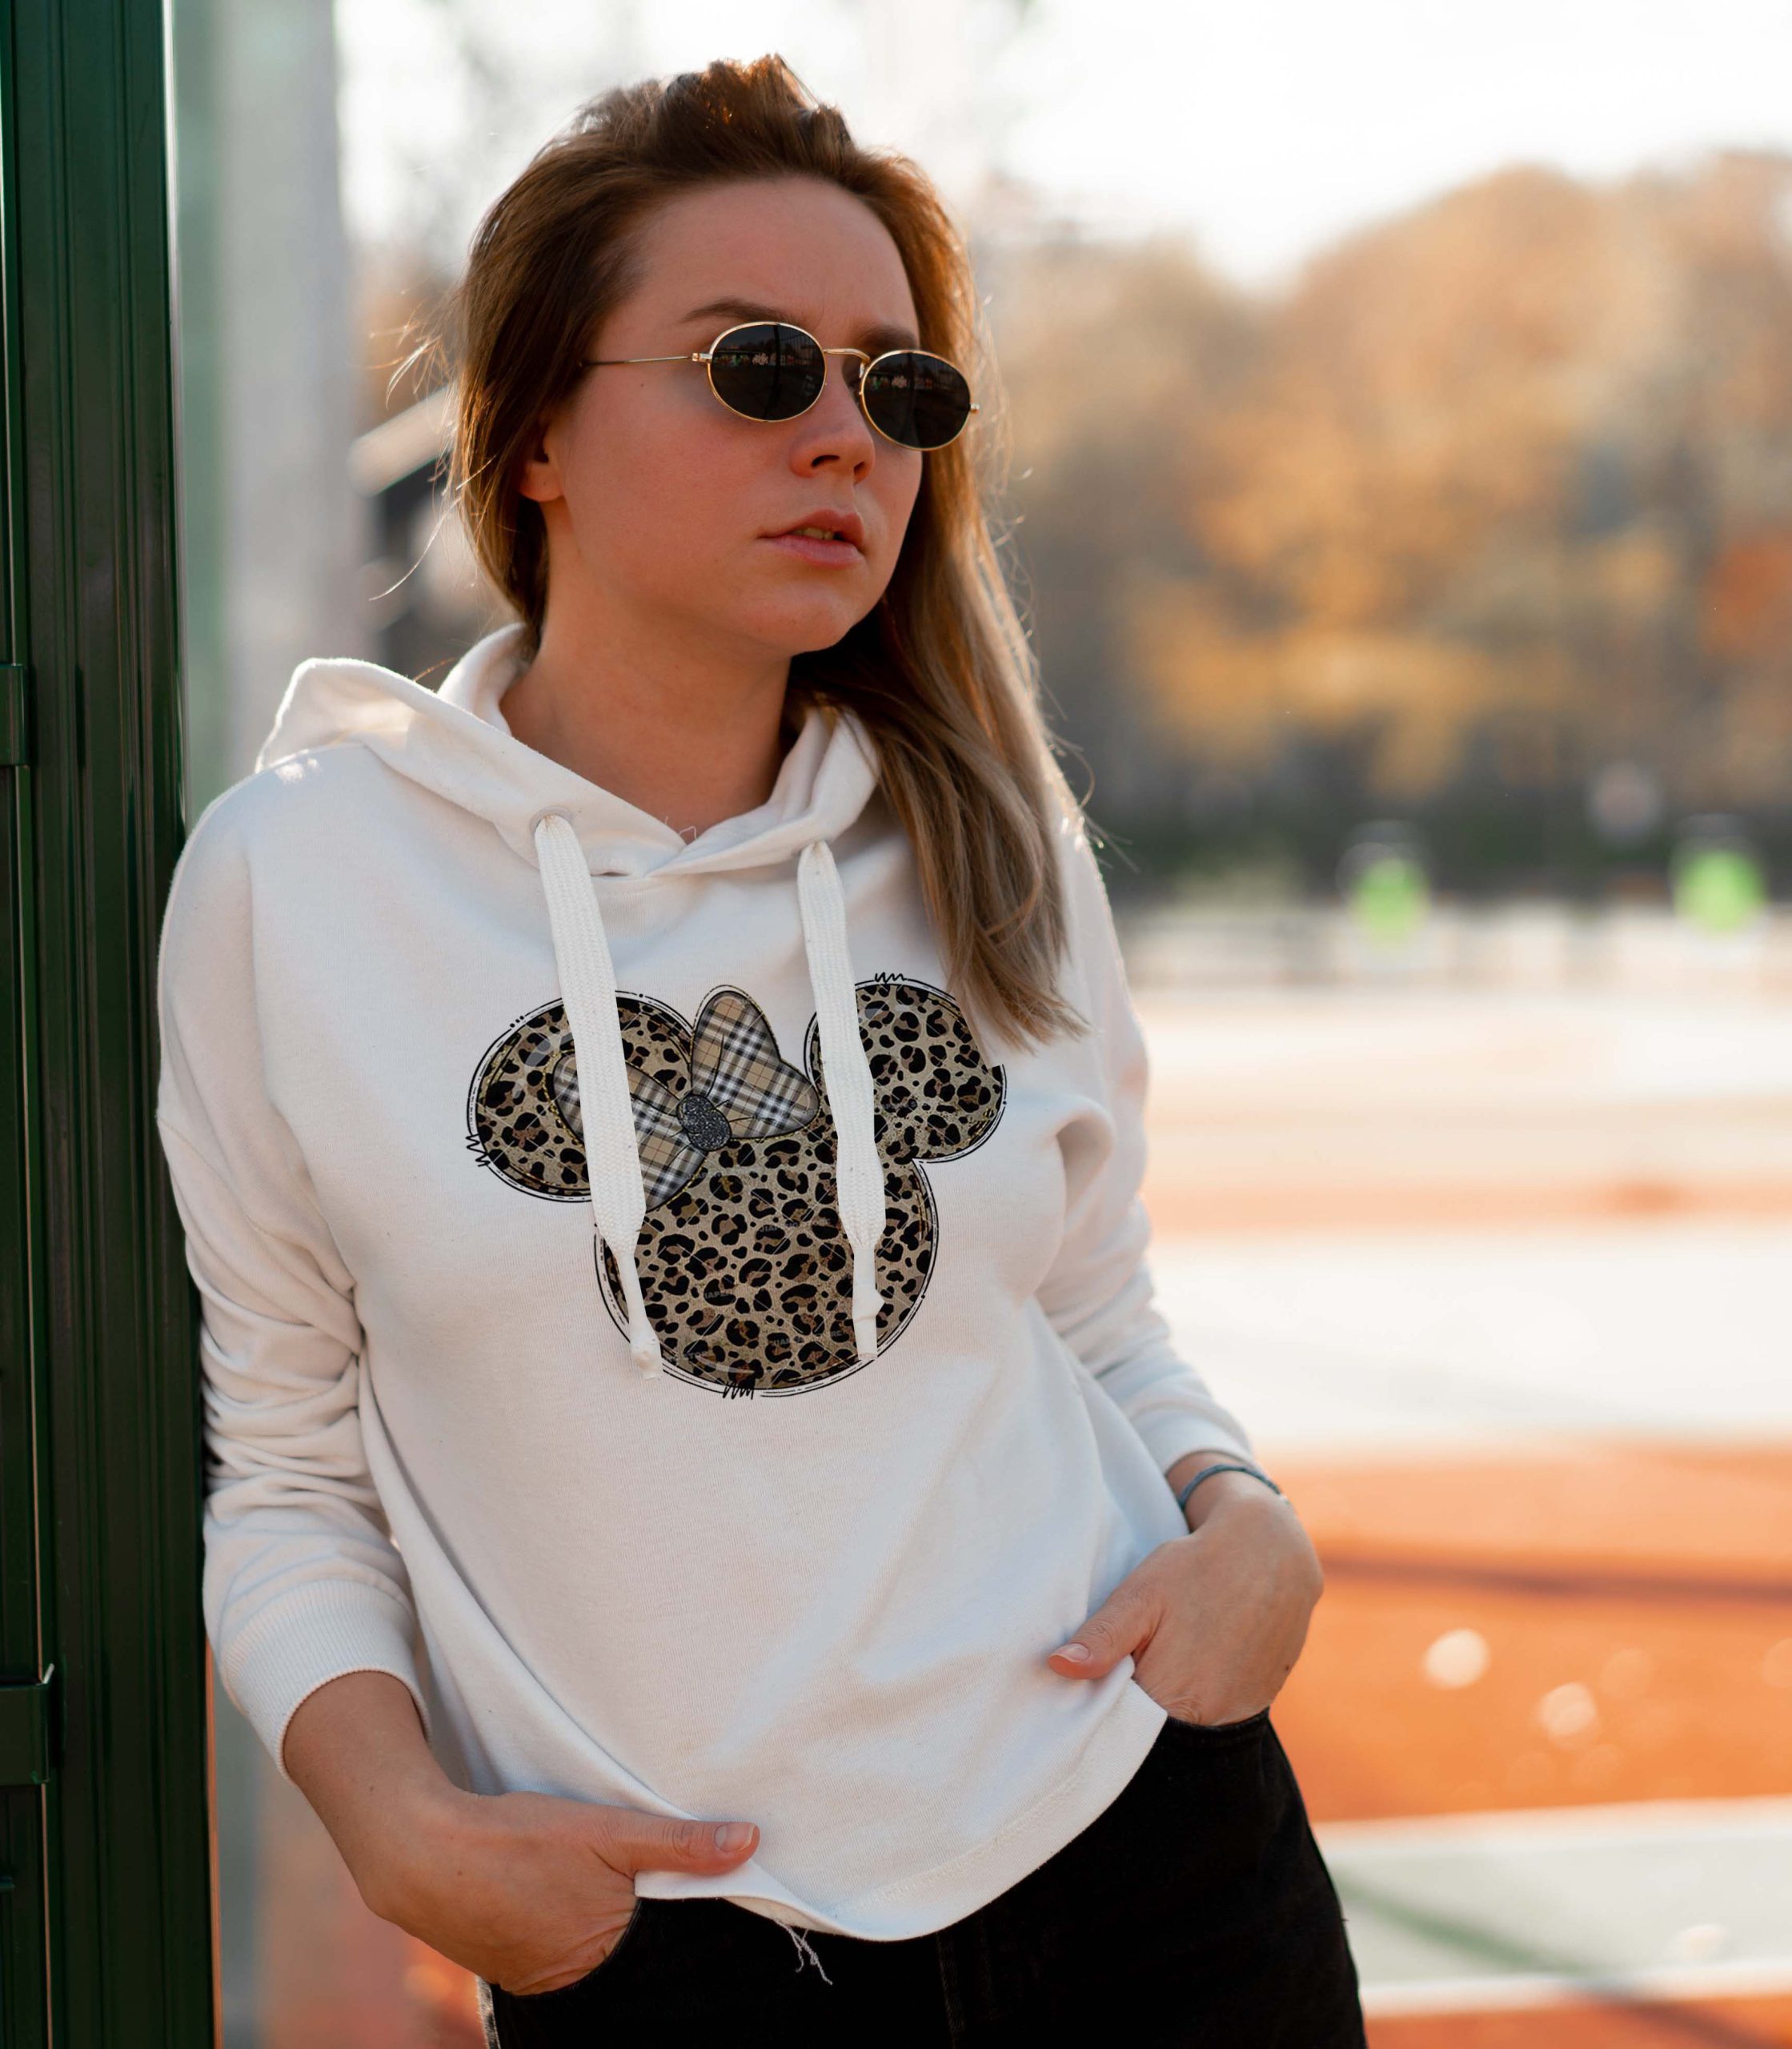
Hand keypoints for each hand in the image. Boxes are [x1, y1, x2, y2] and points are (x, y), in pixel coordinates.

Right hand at [362, 1780, 761, 1994]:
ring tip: (602, 1894)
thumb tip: (751, 1841)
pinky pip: (554, 1954)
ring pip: (590, 1957)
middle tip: (649, 1896)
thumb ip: (678, 1843)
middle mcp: (572, 1984)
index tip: (711, 1916)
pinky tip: (562, 1900)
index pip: (668, 1956)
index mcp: (606, 1957)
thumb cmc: (516, 1841)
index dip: (689, 1933)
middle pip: (629, 1962)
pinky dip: (567, 1928)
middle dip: (647, 1935)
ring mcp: (532, 1978)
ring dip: (604, 1930)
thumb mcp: (606, 1831)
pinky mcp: (505, 1963)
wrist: (419, 1854)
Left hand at [1045, 1479, 1322, 1724]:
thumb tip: (1057, 1668)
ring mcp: (1237, 1718)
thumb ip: (1103, 1637)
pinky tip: (1185, 1667)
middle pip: (1151, 1737)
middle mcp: (1209, 1721)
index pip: (1119, 1731)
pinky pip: (1212, 1719)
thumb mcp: (1142, 1594)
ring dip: (1161, 1709)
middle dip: (1128, 1714)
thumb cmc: (1198, 1569)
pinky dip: (1192, 1703)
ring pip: (1181, 1730)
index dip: (1098, 1713)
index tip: (1084, 1693)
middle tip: (1120, 1672)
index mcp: (1173, 1698)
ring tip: (1155, 1665)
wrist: (1272, 1554)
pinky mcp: (1255, 1708)